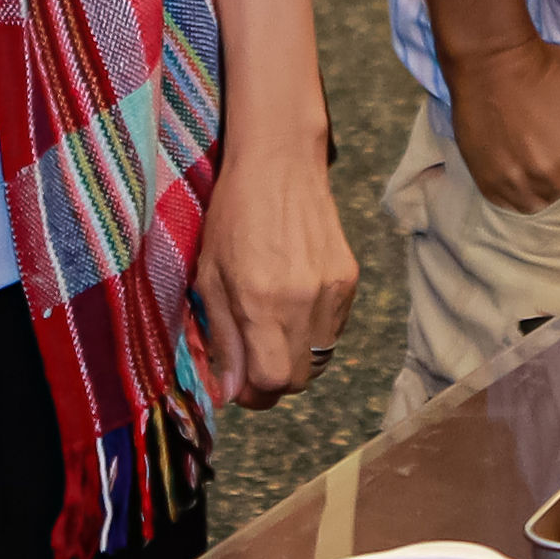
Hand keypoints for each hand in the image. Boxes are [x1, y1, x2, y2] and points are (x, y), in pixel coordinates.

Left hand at [193, 135, 360, 409]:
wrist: (280, 165)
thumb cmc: (233, 217)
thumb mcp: (209, 277)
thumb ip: (222, 337)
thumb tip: (230, 390)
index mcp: (260, 303)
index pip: (269, 383)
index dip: (251, 393)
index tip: (238, 383)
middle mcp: (302, 302)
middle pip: (297, 380)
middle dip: (272, 381)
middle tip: (254, 359)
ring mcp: (332, 291)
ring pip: (319, 360)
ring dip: (294, 359)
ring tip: (273, 330)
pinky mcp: (350, 280)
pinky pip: (333, 331)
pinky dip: (313, 333)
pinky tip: (294, 304)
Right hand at [445, 36, 559, 214]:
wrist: (492, 62)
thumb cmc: (543, 68)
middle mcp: (549, 176)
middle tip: (556, 157)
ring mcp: (517, 182)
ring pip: (539, 203)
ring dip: (541, 189)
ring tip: (537, 171)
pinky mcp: (490, 182)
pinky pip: (510, 204)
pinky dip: (517, 195)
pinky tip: (519, 179)